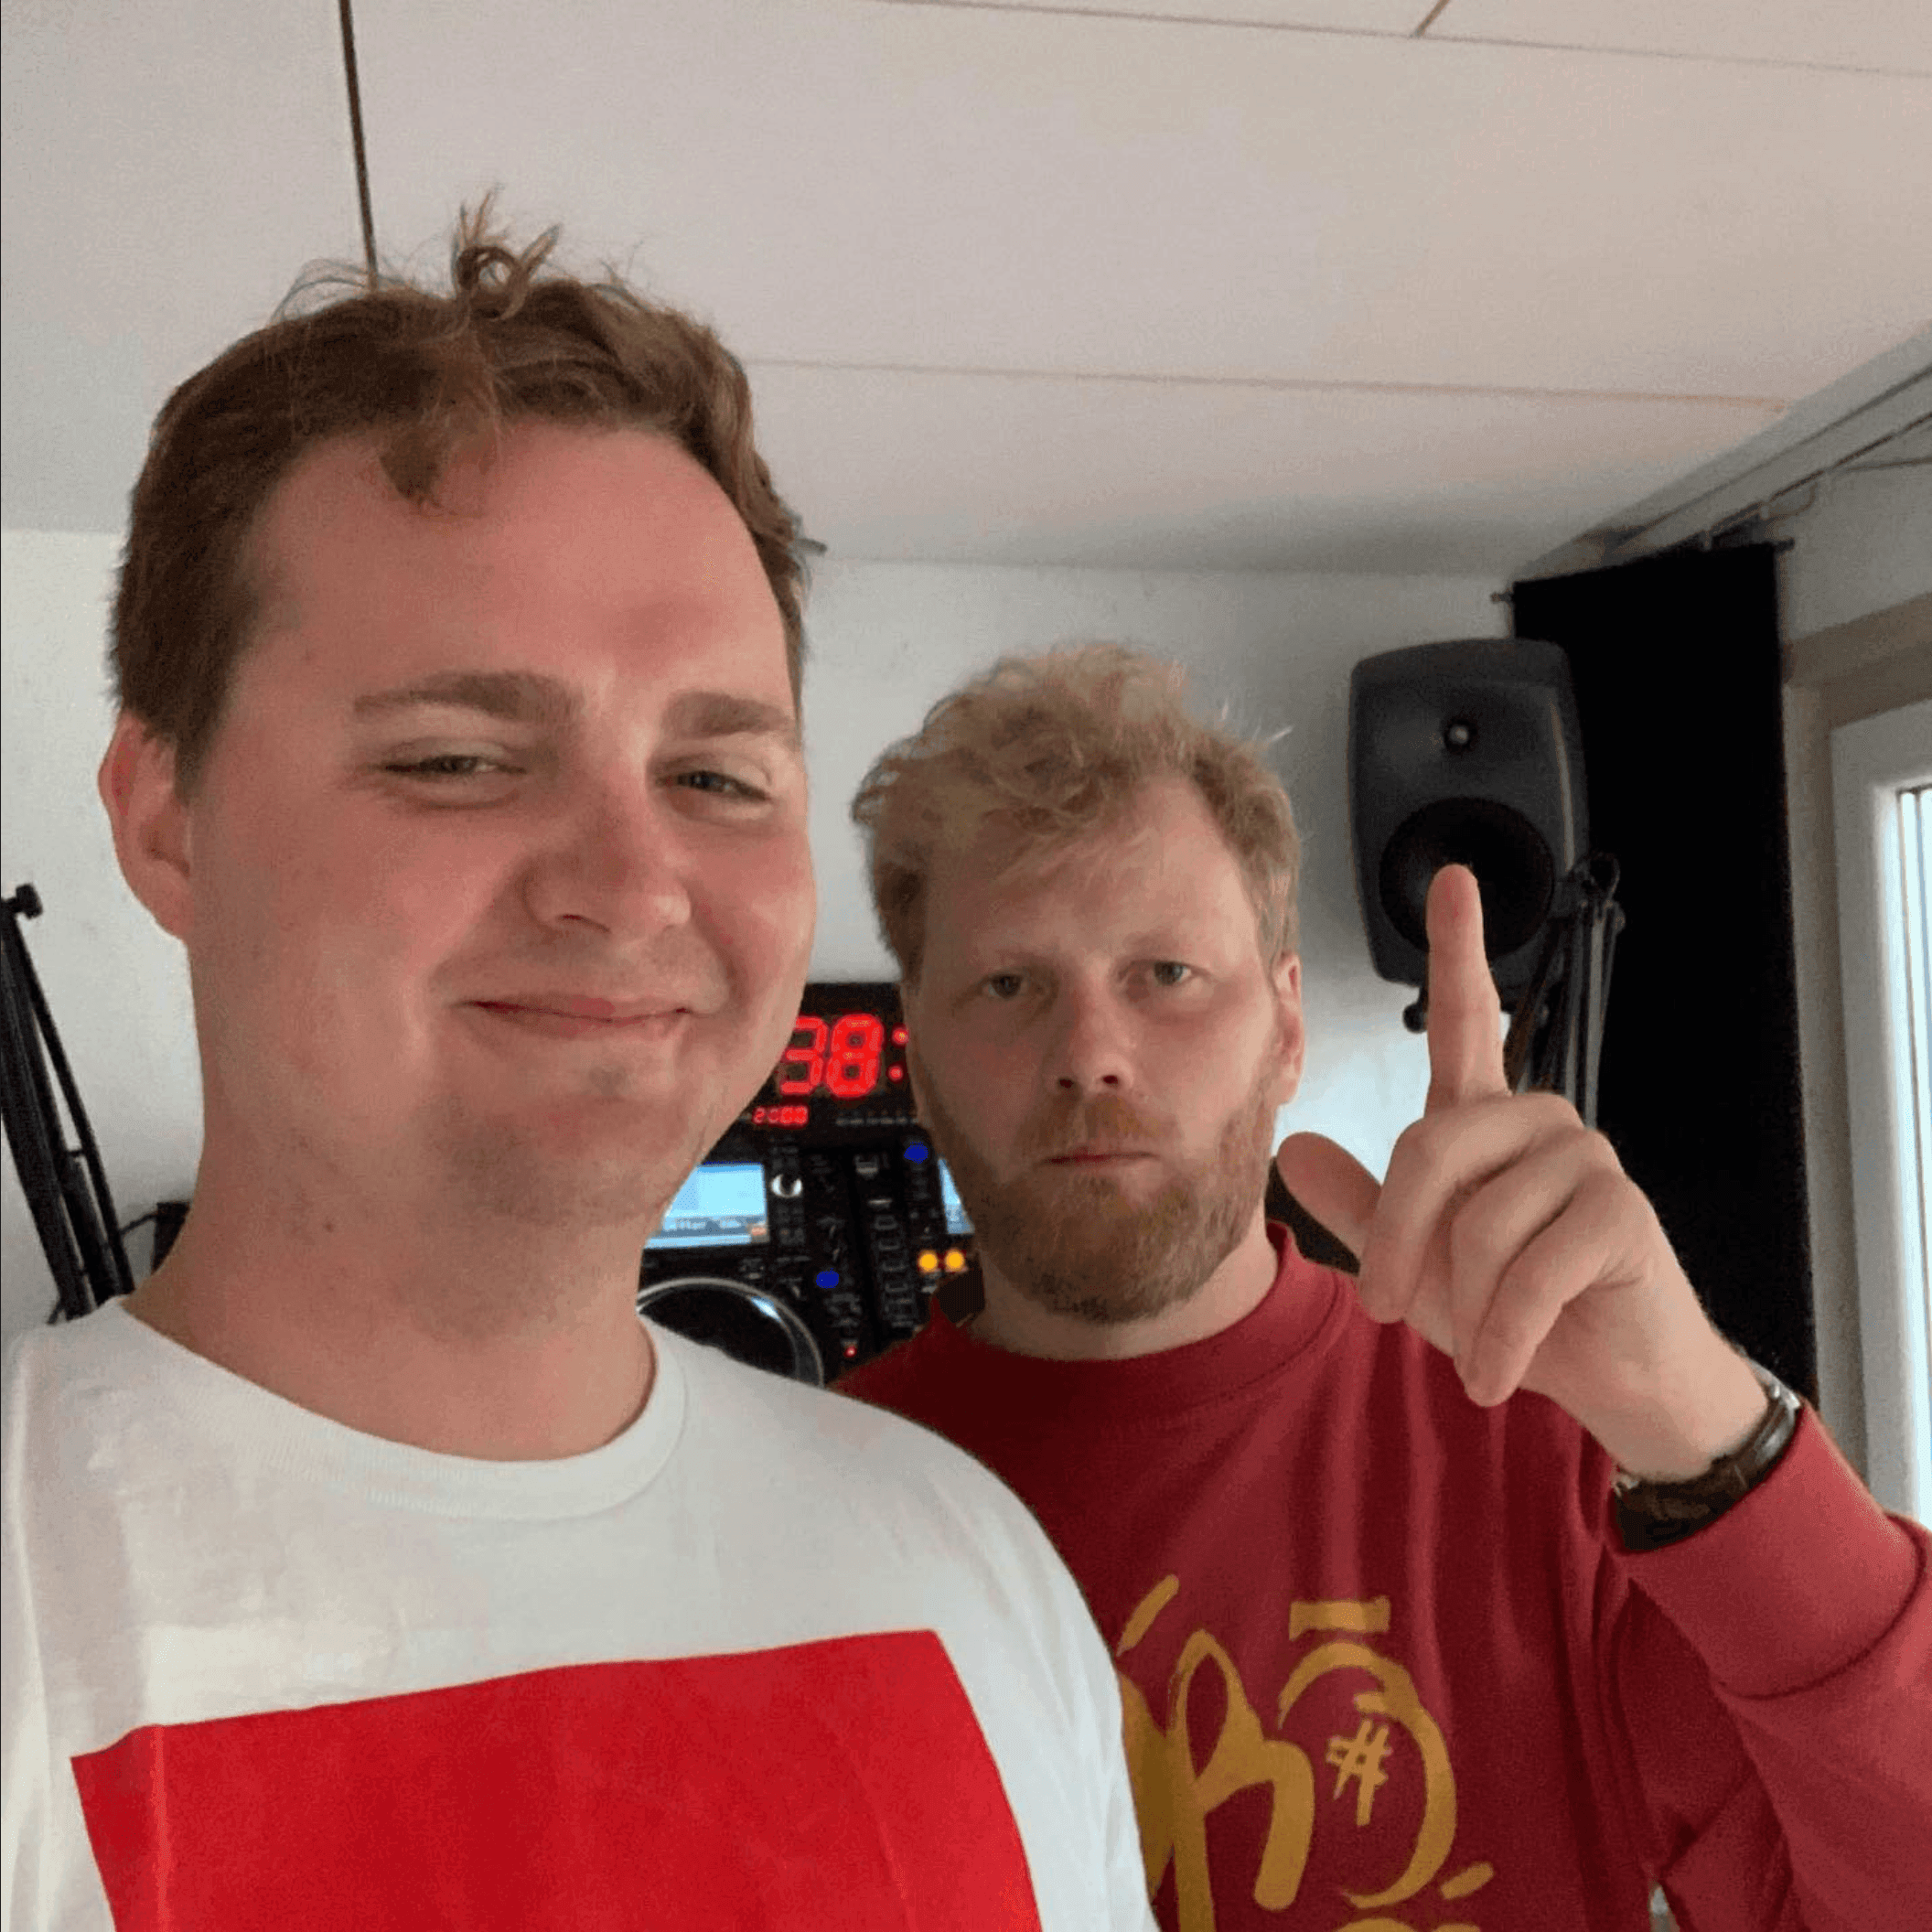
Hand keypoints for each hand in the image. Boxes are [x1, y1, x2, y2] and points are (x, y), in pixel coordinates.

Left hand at [1274, 864, 1764, 1478]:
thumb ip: (1358, 1205)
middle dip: (1396, 1241)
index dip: (1457, 949)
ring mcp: (1586, 1159)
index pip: (1466, 1020)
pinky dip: (1503, 1334)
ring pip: (1480, 1220)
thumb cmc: (1510, 1313)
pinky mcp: (1622, 1212)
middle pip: (1429, 1149)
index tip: (1453, 879)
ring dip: (1462, 1306)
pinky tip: (1499, 1369)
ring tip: (1474, 1348)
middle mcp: (1537, 1122)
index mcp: (1483, 1121)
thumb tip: (1290, 1147)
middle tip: (1385, 1307)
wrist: (1604, 1380)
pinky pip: (1530, 1270)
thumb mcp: (1416, 1263)